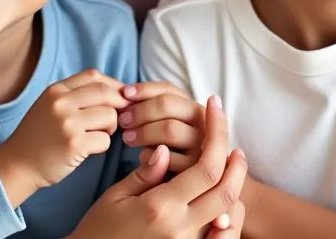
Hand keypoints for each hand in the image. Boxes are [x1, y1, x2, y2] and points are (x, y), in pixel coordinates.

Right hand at [0, 69, 130, 206]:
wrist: (18, 164)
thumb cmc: (40, 135)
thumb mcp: (51, 105)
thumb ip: (76, 95)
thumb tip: (116, 91)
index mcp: (56, 89)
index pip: (93, 75)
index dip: (113, 84)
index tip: (120, 96)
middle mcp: (61, 102)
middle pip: (105, 93)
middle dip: (119, 104)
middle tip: (118, 117)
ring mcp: (68, 123)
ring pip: (110, 116)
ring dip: (111, 127)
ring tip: (99, 134)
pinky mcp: (74, 145)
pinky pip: (105, 140)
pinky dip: (103, 145)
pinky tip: (90, 149)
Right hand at [71, 96, 247, 238]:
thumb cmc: (98, 229)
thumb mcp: (116, 196)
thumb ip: (145, 173)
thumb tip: (163, 150)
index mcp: (161, 208)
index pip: (206, 169)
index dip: (217, 135)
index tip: (215, 109)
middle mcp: (181, 230)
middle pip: (227, 192)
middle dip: (237, 163)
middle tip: (233, 142)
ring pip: (229, 215)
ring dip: (234, 187)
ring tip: (229, 166)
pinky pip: (220, 236)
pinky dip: (228, 216)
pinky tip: (221, 200)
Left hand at [120, 81, 204, 172]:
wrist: (177, 193)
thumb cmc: (164, 153)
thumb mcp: (162, 127)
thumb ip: (149, 107)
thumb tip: (124, 93)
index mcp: (197, 110)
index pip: (168, 89)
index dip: (144, 89)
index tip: (124, 93)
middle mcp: (205, 126)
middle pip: (168, 105)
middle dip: (141, 110)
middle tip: (123, 120)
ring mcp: (203, 148)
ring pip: (169, 128)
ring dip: (144, 131)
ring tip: (128, 138)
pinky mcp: (195, 172)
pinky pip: (169, 157)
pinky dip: (151, 154)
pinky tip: (141, 157)